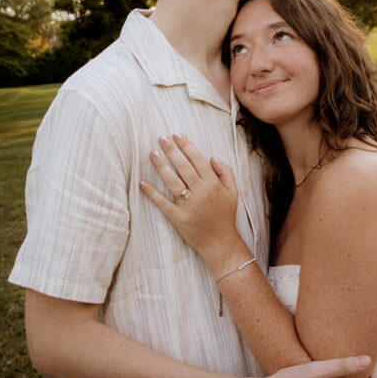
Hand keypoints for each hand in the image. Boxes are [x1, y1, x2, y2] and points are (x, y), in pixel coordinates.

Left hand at [140, 133, 243, 268]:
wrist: (220, 242)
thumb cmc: (225, 215)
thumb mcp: (233, 192)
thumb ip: (226, 172)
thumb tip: (212, 157)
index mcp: (213, 184)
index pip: (198, 160)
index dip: (186, 146)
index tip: (177, 134)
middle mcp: (200, 192)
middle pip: (183, 167)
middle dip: (172, 150)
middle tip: (161, 137)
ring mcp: (188, 205)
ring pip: (172, 181)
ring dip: (161, 166)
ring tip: (152, 153)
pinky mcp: (177, 217)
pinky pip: (162, 203)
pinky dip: (152, 193)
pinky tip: (143, 182)